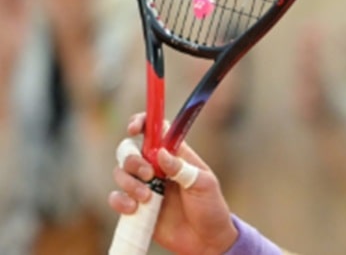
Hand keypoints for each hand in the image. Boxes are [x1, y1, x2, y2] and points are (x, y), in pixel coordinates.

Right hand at [108, 114, 237, 254]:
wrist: (206, 240)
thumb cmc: (211, 208)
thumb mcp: (204, 184)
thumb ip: (182, 168)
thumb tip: (161, 153)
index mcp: (176, 155)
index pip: (156, 130)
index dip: (142, 123)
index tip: (134, 128)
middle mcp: (157, 167)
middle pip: (130, 150)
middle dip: (133, 159)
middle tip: (149, 174)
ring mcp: (145, 186)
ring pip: (121, 172)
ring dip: (129, 182)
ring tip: (148, 197)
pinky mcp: (137, 207)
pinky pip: (117, 197)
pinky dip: (120, 201)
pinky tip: (134, 208)